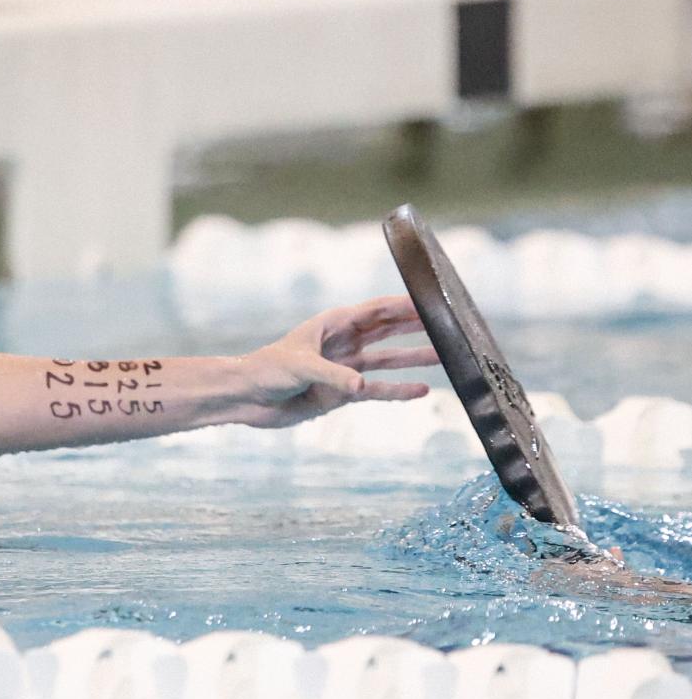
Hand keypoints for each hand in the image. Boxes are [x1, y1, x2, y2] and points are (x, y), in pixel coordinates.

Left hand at [230, 295, 439, 428]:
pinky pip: (377, 389)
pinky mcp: (341, 392)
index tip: (436, 300)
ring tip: (447, 356)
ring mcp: (345, 368)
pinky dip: (398, 390)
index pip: (377, 310)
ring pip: (388, 360)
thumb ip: (333, 376)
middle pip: (389, 331)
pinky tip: (421, 390)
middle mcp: (344, 343)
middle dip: (419, 326)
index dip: (405, 304)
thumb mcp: (299, 368)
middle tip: (453, 323)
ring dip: (415, 358)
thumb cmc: (265, 370)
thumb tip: (362, 387)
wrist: (246, 398)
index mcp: (333, 324)